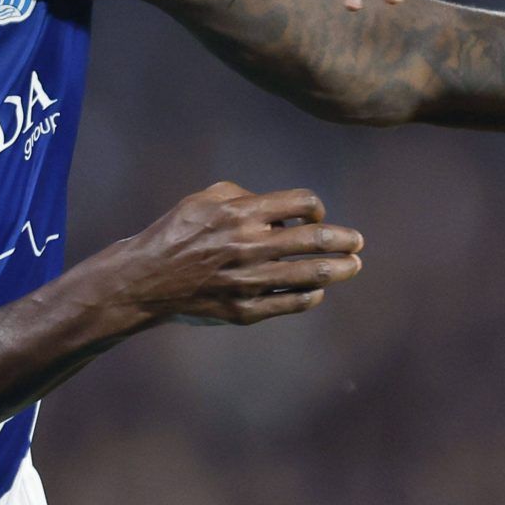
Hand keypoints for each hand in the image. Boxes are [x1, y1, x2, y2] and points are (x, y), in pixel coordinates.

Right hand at [101, 182, 363, 325]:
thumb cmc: (177, 233)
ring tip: (354, 266)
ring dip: (339, 269)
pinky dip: (310, 295)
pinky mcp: (244, 309)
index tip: (315, 217)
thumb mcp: (204, 198)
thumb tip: (279, 209)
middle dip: (343, 240)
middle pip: (314, 240)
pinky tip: (317, 291)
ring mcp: (248, 280)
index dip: (316, 209)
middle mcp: (249, 245)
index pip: (301, 204)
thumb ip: (245, 194)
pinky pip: (290, 302)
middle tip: (358, 242)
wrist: (146, 279)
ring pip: (310, 274)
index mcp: (241, 213)